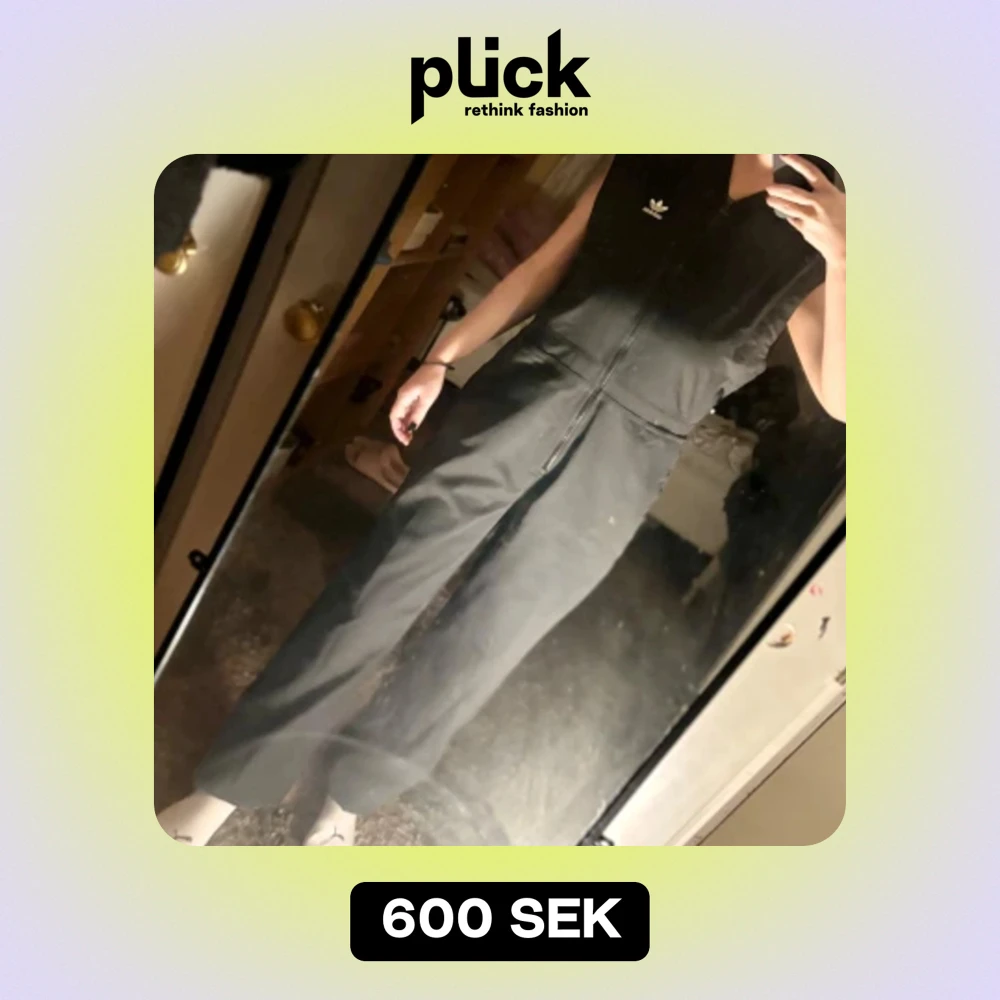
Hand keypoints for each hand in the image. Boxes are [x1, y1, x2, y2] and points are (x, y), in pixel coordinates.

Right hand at [389, 363, 446, 445]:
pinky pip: (406, 409)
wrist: (435, 364)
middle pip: (396, 416)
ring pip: (401, 413)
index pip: (394, 417)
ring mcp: (405, 395)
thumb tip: (411, 428)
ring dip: (404, 425)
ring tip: (410, 436)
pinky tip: (413, 424)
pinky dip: (408, 418)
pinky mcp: (411, 394)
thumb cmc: (432, 381)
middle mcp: (401, 397)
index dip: (397, 430)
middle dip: (400, 429)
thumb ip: (418, 414)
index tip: (404, 440)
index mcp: (403, 398)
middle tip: (408, 441)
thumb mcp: (427, 400)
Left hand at [766, 154, 845, 269]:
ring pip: (787, 207)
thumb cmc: (849, 223)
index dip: (797, 162)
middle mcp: (817, 204)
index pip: (810, 172)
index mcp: (829, 193)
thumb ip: (828, 195)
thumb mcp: (843, 202)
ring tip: (769, 200)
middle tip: (768, 187)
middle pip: (791, 192)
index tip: (785, 155)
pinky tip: (788, 215)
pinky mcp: (804, 230)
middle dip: (777, 188)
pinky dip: (790, 217)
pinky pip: (794, 221)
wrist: (847, 248)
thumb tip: (818, 189)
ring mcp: (808, 218)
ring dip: (776, 202)